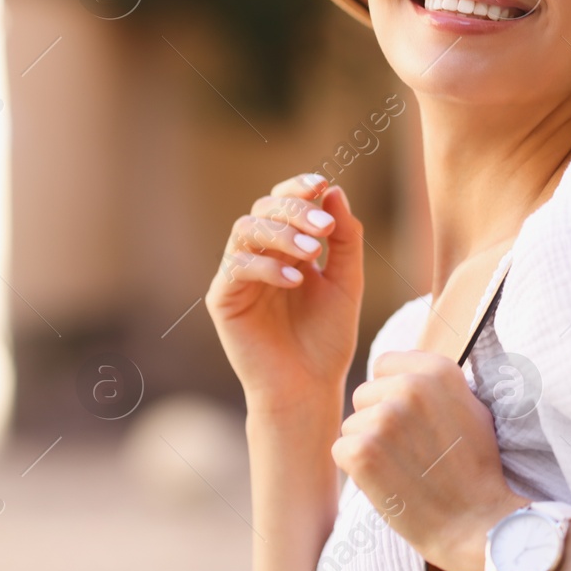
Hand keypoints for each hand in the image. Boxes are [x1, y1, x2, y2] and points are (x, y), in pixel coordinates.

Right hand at [205, 172, 363, 411]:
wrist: (309, 386)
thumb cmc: (328, 337)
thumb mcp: (347, 281)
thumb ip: (345, 238)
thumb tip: (334, 191)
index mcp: (288, 246)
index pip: (285, 201)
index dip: (299, 187)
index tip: (323, 184)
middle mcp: (260, 254)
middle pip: (264, 208)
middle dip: (294, 210)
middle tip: (323, 227)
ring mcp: (239, 275)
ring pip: (245, 230)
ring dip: (280, 234)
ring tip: (311, 253)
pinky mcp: (223, 299)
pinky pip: (235, 268)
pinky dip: (266, 266)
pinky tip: (295, 279)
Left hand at [331, 349, 526, 570]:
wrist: (477, 521)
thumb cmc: (476, 470)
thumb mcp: (472, 409)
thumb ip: (437, 386)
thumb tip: (407, 375)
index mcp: (438, 370)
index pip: (385, 364)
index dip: (392, 393)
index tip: (410, 419)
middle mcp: (411, 386)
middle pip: (364, 395)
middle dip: (377, 421)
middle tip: (410, 452)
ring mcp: (386, 418)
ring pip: (352, 425)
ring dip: (369, 448)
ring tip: (404, 470)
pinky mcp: (363, 451)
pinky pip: (341, 451)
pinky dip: (357, 471)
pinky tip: (388, 483)